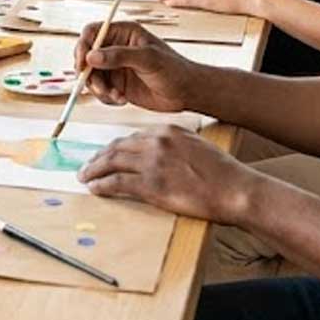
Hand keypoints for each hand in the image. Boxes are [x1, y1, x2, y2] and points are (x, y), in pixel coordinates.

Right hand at [74, 21, 200, 112]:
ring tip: (116, 95)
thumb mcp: (148, 59)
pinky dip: (106, 98)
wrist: (186, 93)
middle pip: (86, 55)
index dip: (83, 46)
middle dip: (88, 73)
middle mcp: (115, 48)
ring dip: (98, 88)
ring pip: (91, 76)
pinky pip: (100, 91)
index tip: (82, 64)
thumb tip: (91, 56)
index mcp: (123, 33)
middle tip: (98, 86)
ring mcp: (115, 67)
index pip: (92, 32)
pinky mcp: (117, 84)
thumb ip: (119, 56)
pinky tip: (122, 100)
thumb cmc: (174, 69)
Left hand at [79, 125, 252, 223]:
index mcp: (166, 130)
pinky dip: (102, 185)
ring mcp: (152, 163)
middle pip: (117, 147)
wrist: (236, 189)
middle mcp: (156, 142)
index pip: (131, 138)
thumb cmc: (222, 173)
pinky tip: (94, 189)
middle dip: (98, 157)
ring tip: (84, 177)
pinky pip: (117, 183)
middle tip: (86, 165)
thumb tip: (156, 154)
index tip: (105, 154)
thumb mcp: (195, 146)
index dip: (114, 148)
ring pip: (111, 163)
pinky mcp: (151, 185)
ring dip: (94, 170)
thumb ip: (173, 145)